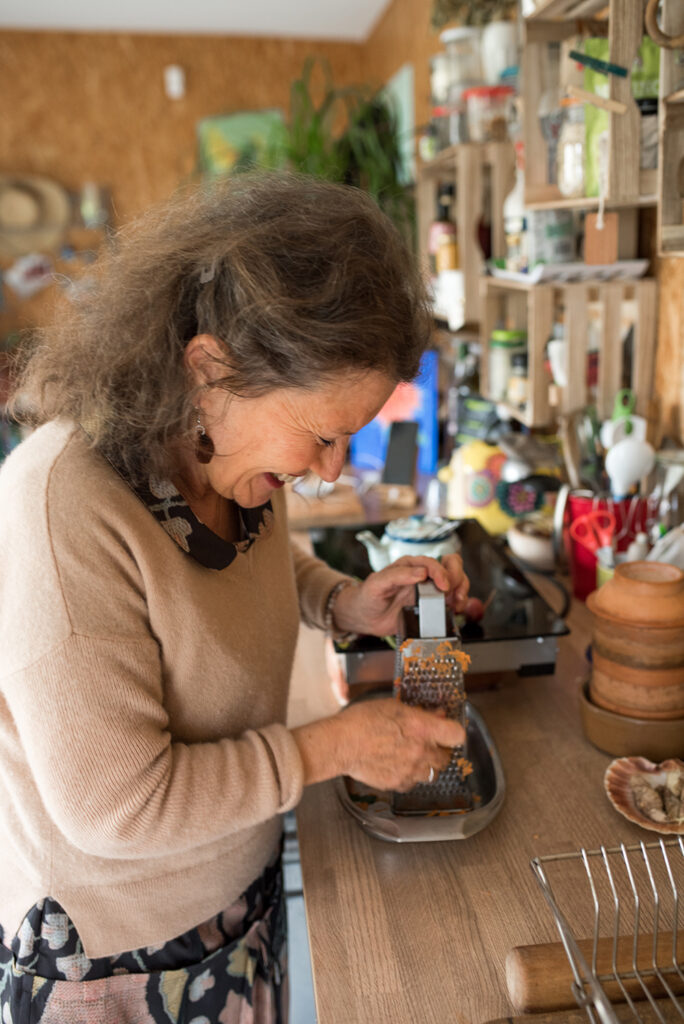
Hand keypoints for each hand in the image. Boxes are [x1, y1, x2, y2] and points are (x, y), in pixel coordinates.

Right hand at [292, 698, 465, 790]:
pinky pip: (413, 783)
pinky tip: (397, 765)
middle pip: (446, 757)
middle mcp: (421, 751)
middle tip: (427, 743)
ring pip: (432, 773)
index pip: (457, 735)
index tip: (448, 731)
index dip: (454, 732)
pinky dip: (410, 776)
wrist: (341, 744)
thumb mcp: (394, 707)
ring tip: (412, 756)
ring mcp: (410, 771)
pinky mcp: (398, 784)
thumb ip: (420, 714)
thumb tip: (437, 716)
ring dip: (427, 765)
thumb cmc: (362, 720)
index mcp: (422, 728)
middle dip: (439, 749)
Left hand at [333, 553, 469, 637]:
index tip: (443, 587)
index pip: (432, 562)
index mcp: (409, 565)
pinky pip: (453, 597)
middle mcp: (423, 574)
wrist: (365, 617)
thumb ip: (397, 575)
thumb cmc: (369, 597)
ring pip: (456, 579)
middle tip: (452, 593)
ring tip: (457, 602)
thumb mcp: (377, 584)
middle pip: (451, 564)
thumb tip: (421, 572)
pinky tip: (455, 609)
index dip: (440, 573)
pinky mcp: (433, 603)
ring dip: (462, 588)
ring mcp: (430, 588)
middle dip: (457, 577)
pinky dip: (459, 601)